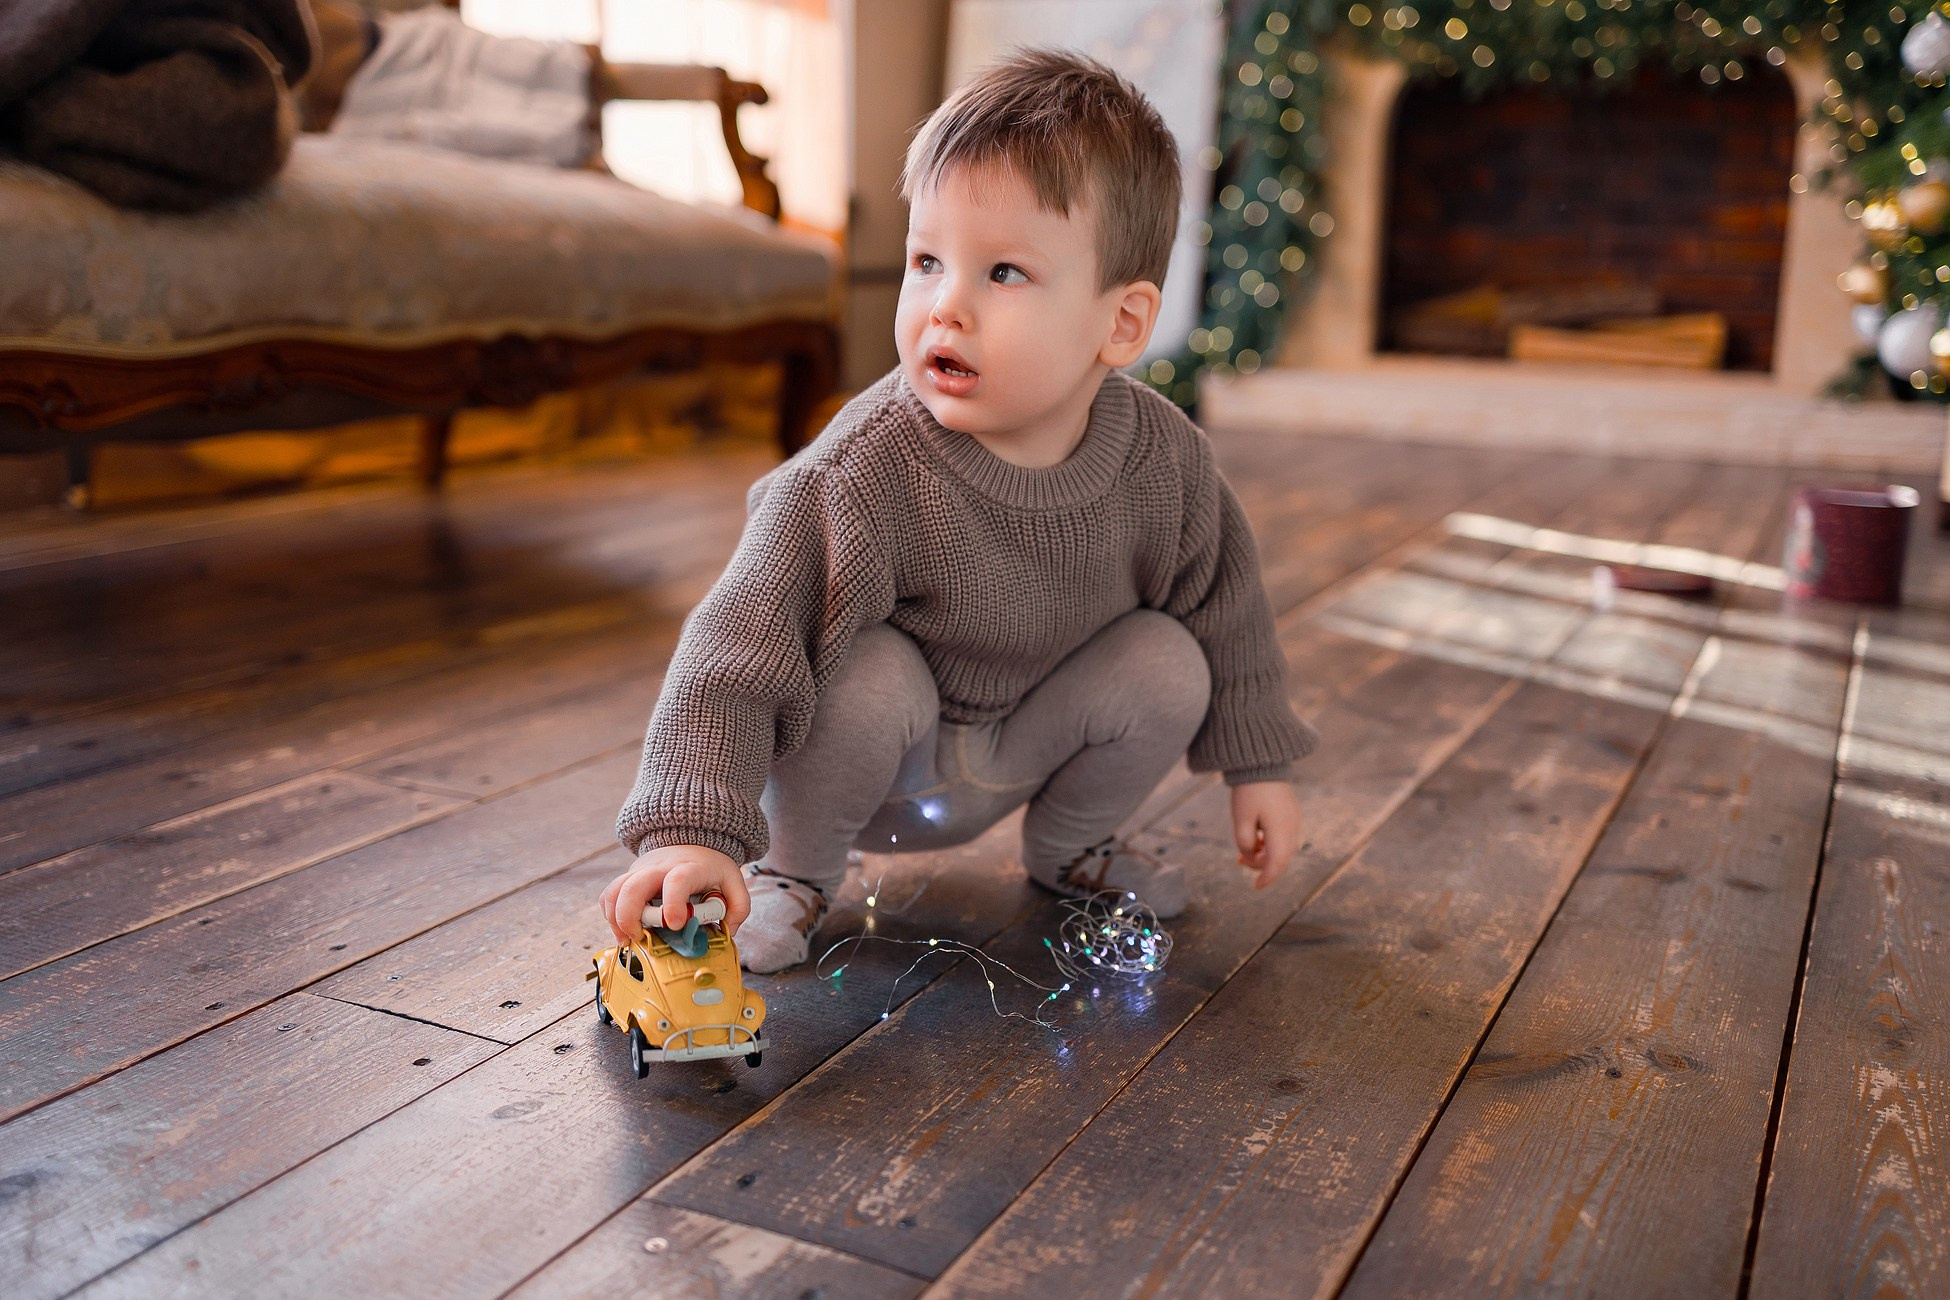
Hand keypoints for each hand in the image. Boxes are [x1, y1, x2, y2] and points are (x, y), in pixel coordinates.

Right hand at [599, 844, 747, 944]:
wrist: (691, 841)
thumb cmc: (710, 867)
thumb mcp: (733, 882)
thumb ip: (739, 907)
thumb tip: (727, 932)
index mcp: (688, 869)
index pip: (677, 881)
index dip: (673, 903)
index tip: (675, 924)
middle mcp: (659, 868)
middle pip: (633, 887)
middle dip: (630, 916)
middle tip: (639, 938)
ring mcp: (639, 872)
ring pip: (614, 891)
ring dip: (615, 919)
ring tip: (628, 939)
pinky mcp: (628, 879)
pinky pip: (609, 896)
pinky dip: (610, 915)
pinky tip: (623, 932)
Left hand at [1230, 780, 1301, 889]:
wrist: (1262, 762)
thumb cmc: (1249, 791)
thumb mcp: (1241, 820)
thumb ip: (1245, 843)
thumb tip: (1250, 855)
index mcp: (1281, 831)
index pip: (1276, 864)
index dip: (1266, 878)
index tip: (1256, 887)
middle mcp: (1293, 828)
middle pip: (1280, 858)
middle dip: (1260, 864)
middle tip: (1239, 861)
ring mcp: (1295, 820)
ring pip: (1282, 848)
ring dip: (1264, 853)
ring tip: (1243, 849)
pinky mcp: (1292, 813)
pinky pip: (1283, 836)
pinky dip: (1270, 842)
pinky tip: (1255, 836)